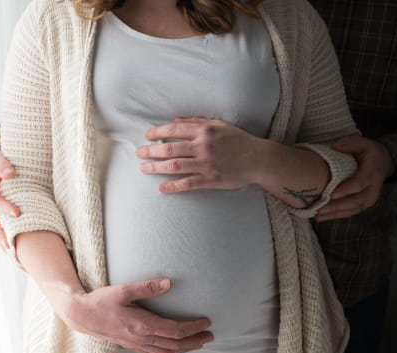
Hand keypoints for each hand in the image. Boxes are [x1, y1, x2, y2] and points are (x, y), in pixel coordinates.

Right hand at [62, 279, 213, 352]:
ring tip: (197, 343)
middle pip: (175, 345)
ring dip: (185, 349)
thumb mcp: (124, 289)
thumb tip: (169, 283)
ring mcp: (136, 344)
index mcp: (142, 325)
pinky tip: (173, 352)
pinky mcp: (131, 345)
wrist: (82, 316)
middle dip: (195, 341)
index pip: (175, 331)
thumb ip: (148, 287)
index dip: (193, 328)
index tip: (206, 322)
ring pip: (166, 352)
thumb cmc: (101, 301)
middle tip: (210, 336)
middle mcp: (141, 338)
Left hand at [135, 117, 264, 192]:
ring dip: (155, 167)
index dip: (157, 132)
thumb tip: (175, 121)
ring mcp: (206, 164)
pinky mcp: (210, 179)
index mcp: (204, 131)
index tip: (146, 136)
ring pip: (174, 165)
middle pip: (169, 148)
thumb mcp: (219, 125)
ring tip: (143, 168)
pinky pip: (187, 183)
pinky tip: (160, 188)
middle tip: (138, 153)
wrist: (258, 159)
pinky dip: (172, 186)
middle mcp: (203, 146)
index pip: (174, 130)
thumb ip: (196, 122)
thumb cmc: (238, 140)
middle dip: (150, 151)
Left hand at [315, 136, 396, 220]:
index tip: (331, 195)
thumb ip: (350, 143)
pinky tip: (322, 217)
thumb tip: (335, 146)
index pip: (358, 184)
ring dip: (334, 214)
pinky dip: (336, 216)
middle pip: (354, 201)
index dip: (345, 190)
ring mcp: (368, 199)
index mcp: (371, 174)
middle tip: (319, 210)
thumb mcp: (364, 143)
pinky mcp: (363, 204)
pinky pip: (350, 212)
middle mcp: (372, 189)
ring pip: (352, 210)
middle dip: (336, 207)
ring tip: (317, 216)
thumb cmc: (370, 153)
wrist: (384, 163)